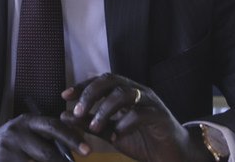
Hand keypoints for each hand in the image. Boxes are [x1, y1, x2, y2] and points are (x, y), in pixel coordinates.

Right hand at [0, 117, 88, 161]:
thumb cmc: (14, 139)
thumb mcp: (28, 128)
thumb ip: (49, 133)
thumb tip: (78, 142)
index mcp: (28, 121)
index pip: (53, 127)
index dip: (72, 138)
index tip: (88, 150)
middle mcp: (17, 133)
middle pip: (46, 152)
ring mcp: (8, 150)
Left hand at [60, 73, 210, 161]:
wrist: (171, 155)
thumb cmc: (142, 140)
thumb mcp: (110, 132)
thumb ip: (89, 124)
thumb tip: (63, 117)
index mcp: (125, 92)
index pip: (100, 81)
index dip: (82, 86)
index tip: (64, 96)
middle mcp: (138, 91)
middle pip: (111, 80)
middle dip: (90, 94)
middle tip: (77, 111)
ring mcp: (150, 102)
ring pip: (124, 94)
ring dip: (105, 110)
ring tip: (94, 127)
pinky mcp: (160, 116)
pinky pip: (140, 114)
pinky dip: (124, 124)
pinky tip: (116, 136)